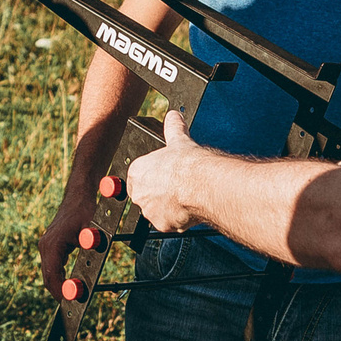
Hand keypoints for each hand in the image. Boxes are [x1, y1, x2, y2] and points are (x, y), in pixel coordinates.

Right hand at [37, 192, 90, 294]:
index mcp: (52, 244)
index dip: (60, 291)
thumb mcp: (91, 226)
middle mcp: (45, 246)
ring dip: (57, 286)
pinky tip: (66, 285)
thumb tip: (91, 249)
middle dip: (58, 292)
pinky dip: (57, 277)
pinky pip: (51, 266)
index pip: (52, 275)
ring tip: (68, 300)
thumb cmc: (85, 210)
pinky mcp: (50, 246)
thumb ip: (90, 240)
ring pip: (48, 273)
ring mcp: (46, 246)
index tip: (69, 303)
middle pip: (48, 277)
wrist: (78, 196)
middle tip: (70, 307)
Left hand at [125, 108, 201, 232]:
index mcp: (138, 172)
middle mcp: (139, 193)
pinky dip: (178, 219)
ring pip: (157, 211)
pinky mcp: (162, 225)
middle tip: (177, 188)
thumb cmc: (189, 164)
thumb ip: (173, 128)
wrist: (202, 184)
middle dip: (160, 194)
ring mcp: (149, 210)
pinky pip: (169, 223)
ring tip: (185, 197)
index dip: (155, 178)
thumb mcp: (179, 140)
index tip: (166, 177)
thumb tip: (174, 116)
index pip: (139, 178)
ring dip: (168, 207)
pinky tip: (189, 208)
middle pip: (147, 196)